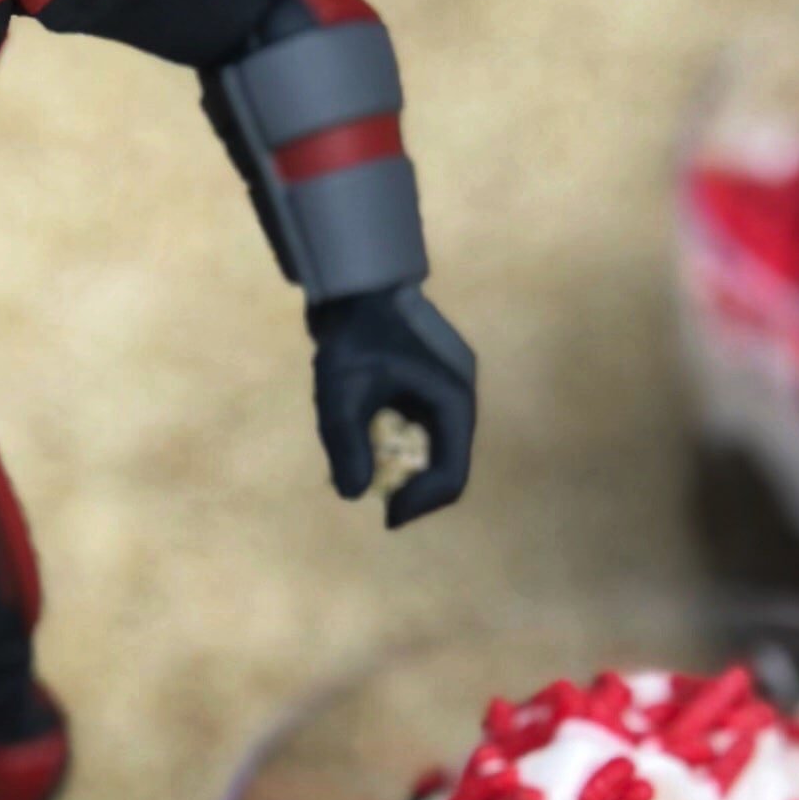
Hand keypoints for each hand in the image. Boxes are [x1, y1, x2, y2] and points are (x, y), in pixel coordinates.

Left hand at [309, 287, 476, 528]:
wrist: (352, 281)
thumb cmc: (351, 334)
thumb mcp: (340, 394)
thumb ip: (347, 445)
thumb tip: (354, 494)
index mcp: (452, 398)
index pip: (452, 472)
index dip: (422, 503)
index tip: (387, 518)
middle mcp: (458, 394)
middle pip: (449, 461)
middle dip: (417, 488)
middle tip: (382, 506)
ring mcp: (446, 384)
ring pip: (437, 443)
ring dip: (409, 465)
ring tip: (373, 475)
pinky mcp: (428, 377)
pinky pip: (424, 423)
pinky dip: (402, 442)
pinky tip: (371, 443)